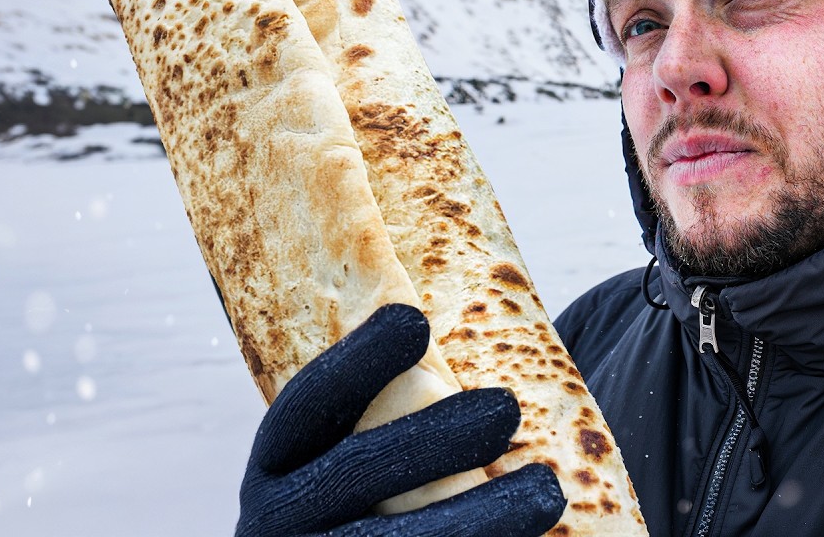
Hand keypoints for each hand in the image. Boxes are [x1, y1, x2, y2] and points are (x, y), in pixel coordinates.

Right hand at [235, 303, 565, 535]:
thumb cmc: (387, 490)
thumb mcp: (363, 452)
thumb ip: (396, 406)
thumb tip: (454, 308)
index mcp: (278, 465)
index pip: (308, 404)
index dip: (357, 362)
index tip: (412, 320)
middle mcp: (277, 522)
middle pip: (353, 475)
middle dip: (433, 441)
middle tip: (505, 410)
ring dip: (477, 519)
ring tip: (546, 491)